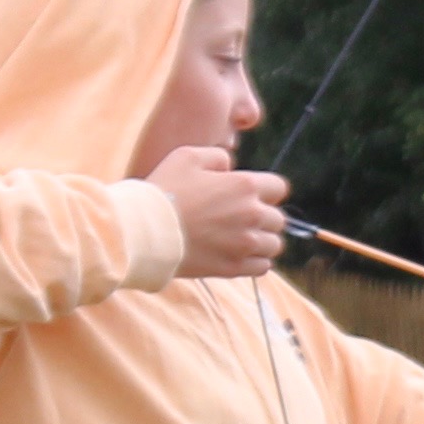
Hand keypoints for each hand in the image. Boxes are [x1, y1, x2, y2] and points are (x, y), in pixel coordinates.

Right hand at [149, 148, 292, 278]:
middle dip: (263, 216)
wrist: (145, 230)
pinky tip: (240, 254)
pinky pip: (263, 267)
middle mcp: (252, 215)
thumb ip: (217, 157)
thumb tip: (230, 168)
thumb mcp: (187, 156)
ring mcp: (244, 244)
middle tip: (240, 218)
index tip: (251, 195)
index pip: (279, 188)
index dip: (266, 190)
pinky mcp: (234, 267)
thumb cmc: (164, 190)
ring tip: (241, 239)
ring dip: (262, 240)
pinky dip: (256, 261)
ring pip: (274, 244)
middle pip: (278, 219)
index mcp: (245, 186)